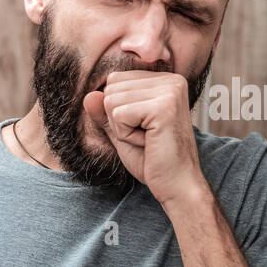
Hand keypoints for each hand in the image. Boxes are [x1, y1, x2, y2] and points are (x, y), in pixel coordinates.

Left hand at [83, 70, 207, 206]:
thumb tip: (89, 95)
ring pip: (111, 101)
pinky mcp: (163, 107)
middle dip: (119, 119)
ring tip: (148, 140)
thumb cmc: (154, 161)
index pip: (116, 80)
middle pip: (112, 88)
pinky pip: (118, 115)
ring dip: (123, 129)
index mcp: (165, 81)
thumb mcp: (123, 132)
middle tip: (146, 137)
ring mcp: (169, 92)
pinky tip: (148, 143)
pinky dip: (126, 135)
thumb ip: (106, 113)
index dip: (120, 111)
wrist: (177, 186)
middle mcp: (171, 80)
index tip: (145, 129)